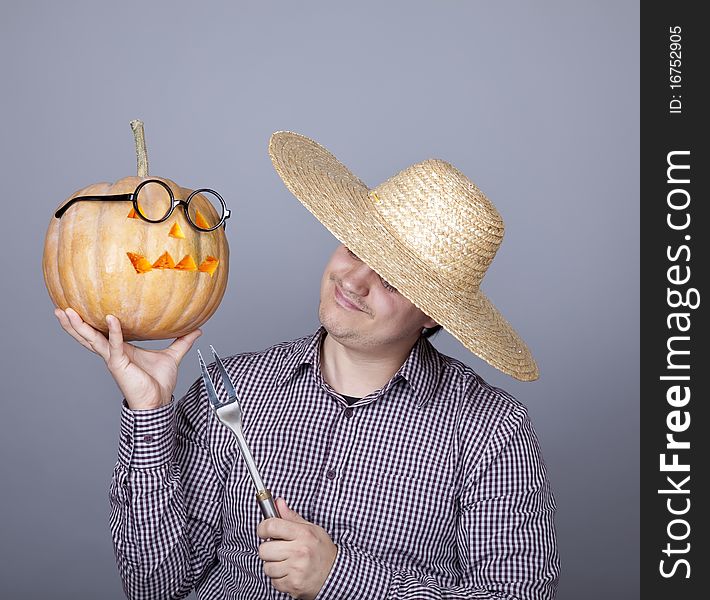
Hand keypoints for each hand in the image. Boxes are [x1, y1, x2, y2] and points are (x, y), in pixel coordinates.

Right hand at [54, 307, 200, 409]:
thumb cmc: (159, 382)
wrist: (158, 401)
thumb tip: (197, 329)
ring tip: (65, 311)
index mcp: (120, 349)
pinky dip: (113, 331)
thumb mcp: (173, 356)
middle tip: (61, 307)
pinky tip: (111, 318)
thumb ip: (182, 342)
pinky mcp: (119, 364)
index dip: (90, 322)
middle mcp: (112, 353)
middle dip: (73, 323)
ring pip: (91, 339)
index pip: (101, 333)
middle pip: (87, 335)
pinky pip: (115, 345)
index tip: (79, 307)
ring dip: (78, 326)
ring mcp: (113, 358)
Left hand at [257, 498, 336, 598]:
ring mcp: (296, 569)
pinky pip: (273, 581)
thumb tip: (278, 502)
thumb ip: (291, 517)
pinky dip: (279, 579)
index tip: (264, 531)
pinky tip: (289, 573)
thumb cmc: (321, 549)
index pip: (271, 526)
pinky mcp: (294, 584)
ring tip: (286, 562)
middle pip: (264, 549)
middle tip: (278, 549)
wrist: (334, 574)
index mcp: (303, 533)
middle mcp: (299, 551)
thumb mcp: (310, 529)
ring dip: (273, 566)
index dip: (262, 528)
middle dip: (268, 549)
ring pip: (267, 567)